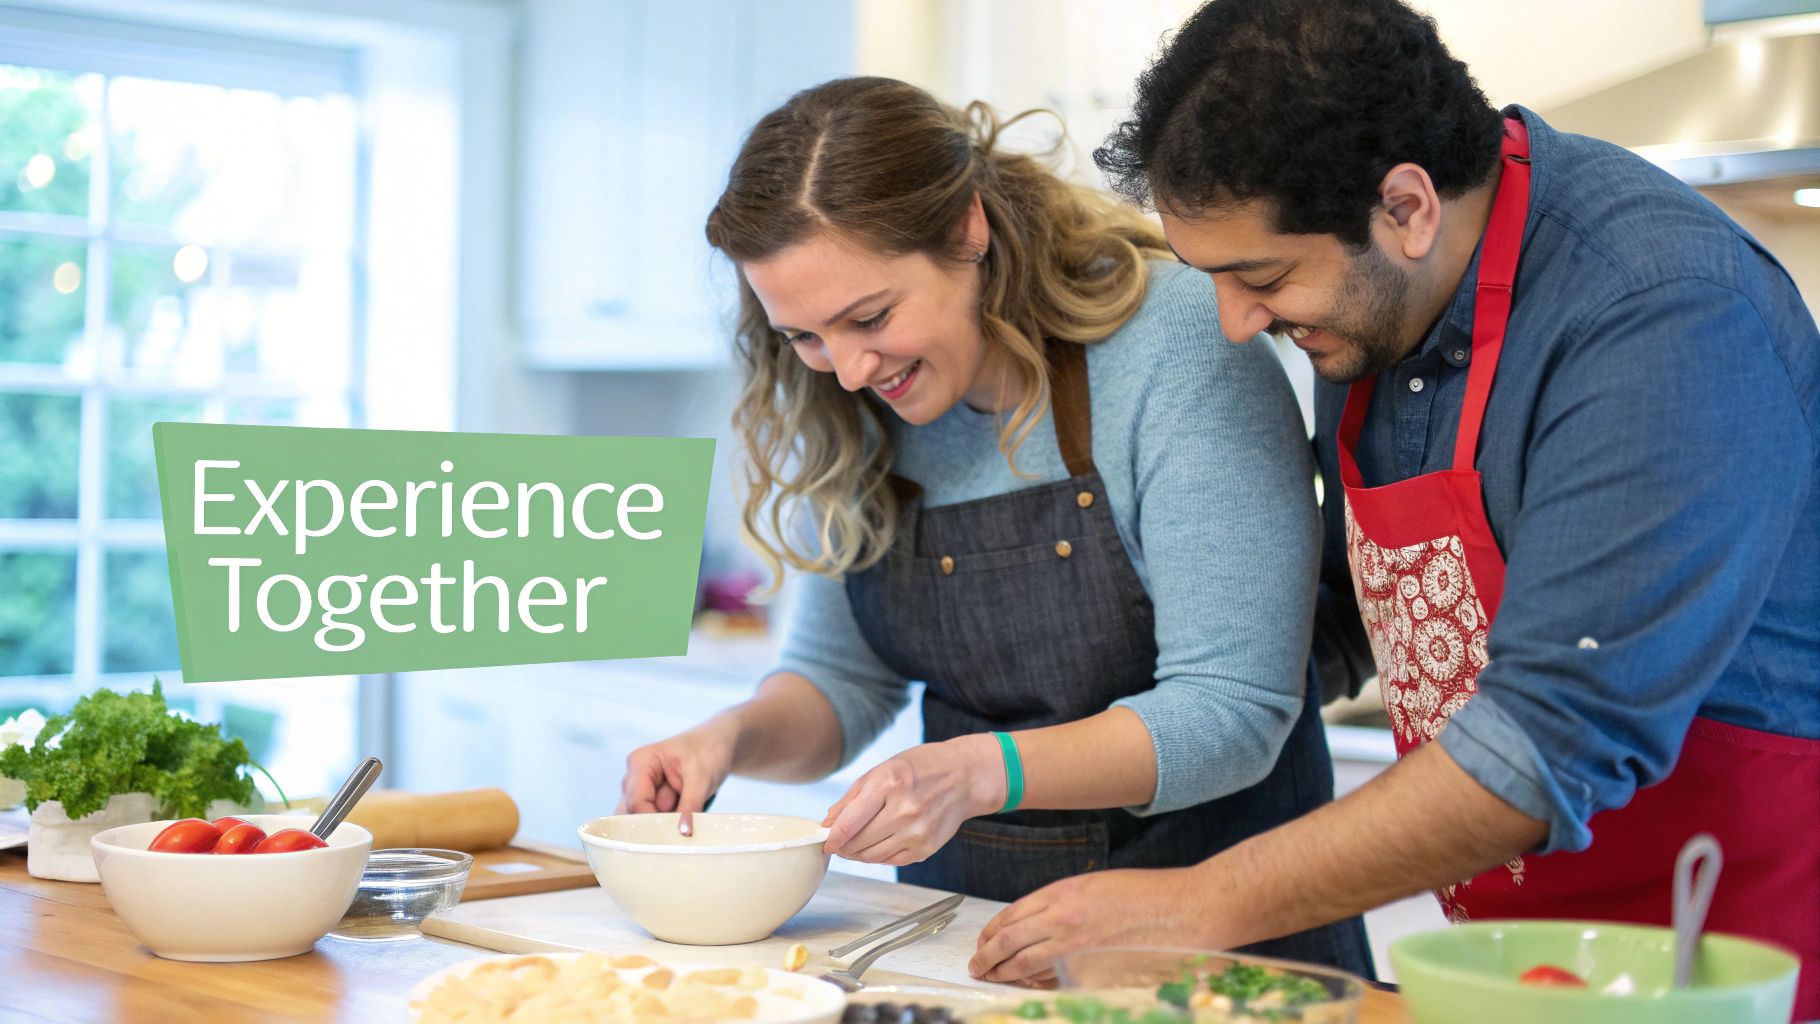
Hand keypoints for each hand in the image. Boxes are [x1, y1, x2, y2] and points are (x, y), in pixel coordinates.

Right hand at [616, 716, 737, 835]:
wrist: (717, 745)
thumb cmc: (708, 751)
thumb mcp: (702, 776)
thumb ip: (690, 804)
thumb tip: (683, 833)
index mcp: (640, 762)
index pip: (636, 802)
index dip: (653, 821)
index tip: (675, 834)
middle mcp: (634, 778)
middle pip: (634, 814)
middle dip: (656, 825)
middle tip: (683, 828)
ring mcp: (641, 792)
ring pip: (643, 821)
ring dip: (666, 825)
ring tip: (687, 812)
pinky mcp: (651, 803)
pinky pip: (654, 822)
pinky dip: (670, 825)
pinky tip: (684, 818)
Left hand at [821, 734, 1002, 865]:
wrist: (965, 778)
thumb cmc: (921, 768)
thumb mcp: (883, 769)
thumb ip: (852, 798)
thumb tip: (828, 824)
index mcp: (889, 784)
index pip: (850, 823)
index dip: (831, 837)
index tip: (824, 842)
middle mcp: (905, 810)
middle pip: (858, 843)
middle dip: (842, 846)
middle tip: (837, 843)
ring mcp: (917, 833)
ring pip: (872, 857)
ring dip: (857, 854)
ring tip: (855, 844)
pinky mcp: (925, 849)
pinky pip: (891, 860)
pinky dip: (878, 856)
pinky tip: (877, 844)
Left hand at [968, 867, 1213, 983]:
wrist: (1183, 907)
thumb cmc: (1147, 894)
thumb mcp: (1097, 886)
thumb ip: (1066, 903)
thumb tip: (1042, 922)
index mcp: (1064, 891)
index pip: (1013, 912)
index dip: (993, 929)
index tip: (984, 940)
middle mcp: (1063, 914)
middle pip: (1010, 937)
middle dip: (987, 953)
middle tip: (976, 964)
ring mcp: (1076, 941)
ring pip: (1023, 958)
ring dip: (1002, 969)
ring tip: (989, 975)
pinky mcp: (1091, 964)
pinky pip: (1051, 974)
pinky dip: (1032, 979)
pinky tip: (1024, 983)